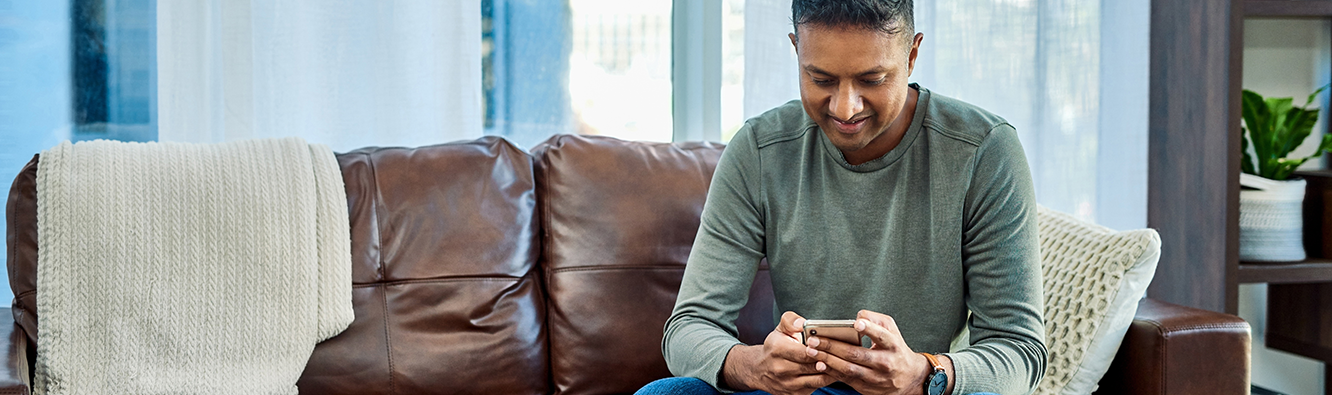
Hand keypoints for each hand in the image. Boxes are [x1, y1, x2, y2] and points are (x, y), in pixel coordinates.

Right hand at [721, 311, 836, 394]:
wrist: (760, 370)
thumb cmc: (775, 347)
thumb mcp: (779, 329)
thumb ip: (790, 321)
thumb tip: (801, 323)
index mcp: (777, 350)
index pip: (804, 353)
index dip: (819, 350)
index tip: (831, 346)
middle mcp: (780, 369)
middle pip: (812, 367)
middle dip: (829, 361)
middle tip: (844, 355)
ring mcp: (787, 384)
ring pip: (817, 380)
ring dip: (831, 373)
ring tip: (841, 364)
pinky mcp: (794, 394)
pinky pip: (815, 388)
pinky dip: (826, 381)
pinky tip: (833, 373)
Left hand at [804, 310, 951, 394]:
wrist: (908, 379)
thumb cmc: (895, 349)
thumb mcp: (892, 330)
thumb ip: (876, 319)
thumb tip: (858, 316)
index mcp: (893, 345)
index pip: (881, 336)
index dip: (869, 329)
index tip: (856, 324)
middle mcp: (885, 362)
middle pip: (856, 354)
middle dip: (833, 346)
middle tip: (814, 339)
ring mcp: (876, 378)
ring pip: (848, 369)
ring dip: (827, 359)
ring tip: (811, 350)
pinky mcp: (867, 388)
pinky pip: (846, 379)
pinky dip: (831, 371)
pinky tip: (819, 363)